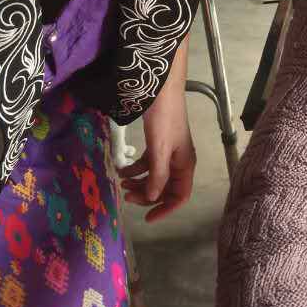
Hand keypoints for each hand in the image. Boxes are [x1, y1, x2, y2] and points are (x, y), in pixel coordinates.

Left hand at [120, 93, 195, 222]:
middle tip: (126, 195)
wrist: (161, 88)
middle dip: (146, 195)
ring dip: (139, 182)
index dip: (166, 209)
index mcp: (185, 165)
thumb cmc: (164, 119)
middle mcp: (179, 161)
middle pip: (165, 188)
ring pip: (155, 176)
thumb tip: (151, 198)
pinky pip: (148, 163)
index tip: (148, 218)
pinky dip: (136, 168)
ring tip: (121, 182)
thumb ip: (157, 176)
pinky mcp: (158, 143)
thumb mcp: (159, 150)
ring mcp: (169, 152)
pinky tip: (122, 168)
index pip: (180, 196)